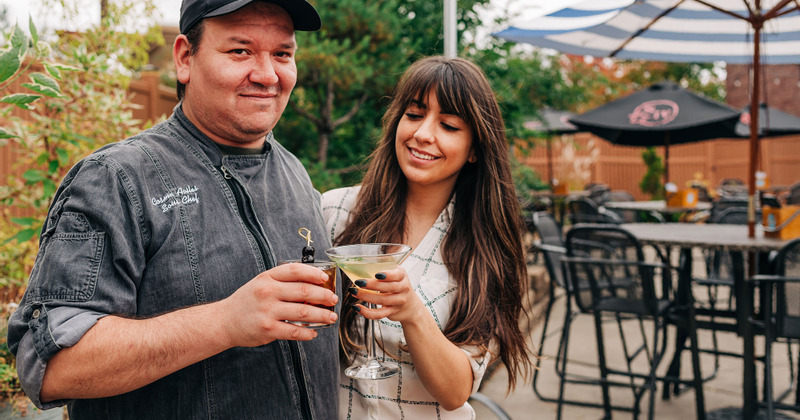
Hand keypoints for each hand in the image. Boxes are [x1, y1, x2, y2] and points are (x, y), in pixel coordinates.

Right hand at [220, 263, 338, 346]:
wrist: (225, 321)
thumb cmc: (248, 301)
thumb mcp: (261, 283)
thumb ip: (283, 282)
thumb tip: (314, 284)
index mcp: (267, 278)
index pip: (295, 270)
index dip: (314, 273)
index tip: (326, 278)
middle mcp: (267, 292)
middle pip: (304, 291)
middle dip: (324, 296)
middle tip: (333, 300)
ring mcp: (268, 311)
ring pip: (304, 312)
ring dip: (322, 315)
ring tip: (331, 317)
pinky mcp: (268, 329)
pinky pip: (295, 331)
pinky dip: (308, 333)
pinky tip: (314, 332)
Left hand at [350, 267, 422, 323]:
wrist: (409, 304)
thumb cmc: (397, 285)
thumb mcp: (394, 274)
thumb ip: (383, 269)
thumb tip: (359, 267)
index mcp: (402, 276)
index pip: (397, 275)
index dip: (387, 275)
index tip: (376, 274)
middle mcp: (403, 288)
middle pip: (389, 287)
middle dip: (372, 285)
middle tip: (358, 282)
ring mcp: (399, 301)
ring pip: (383, 300)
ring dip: (366, 296)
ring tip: (354, 292)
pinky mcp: (392, 312)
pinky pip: (379, 314)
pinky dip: (367, 312)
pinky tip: (357, 307)